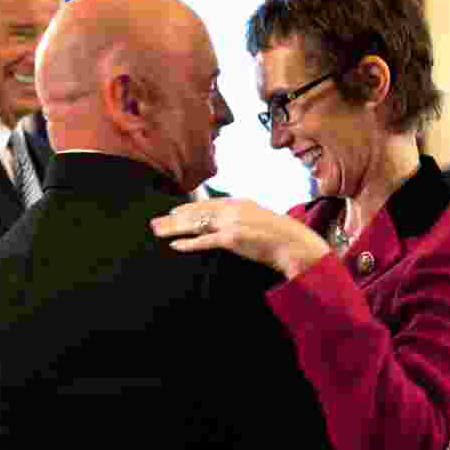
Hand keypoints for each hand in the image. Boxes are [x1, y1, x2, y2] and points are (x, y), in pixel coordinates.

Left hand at [150, 198, 330, 279]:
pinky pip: (205, 241)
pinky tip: (175, 246)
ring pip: (196, 224)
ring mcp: (232, 223)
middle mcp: (233, 209)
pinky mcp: (233, 239)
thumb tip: (231, 227)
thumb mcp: (260, 220)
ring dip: (174, 228)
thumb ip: (244, 219)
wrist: (295, 243)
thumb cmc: (280, 236)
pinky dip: (189, 243)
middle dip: (173, 218)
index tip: (173, 212)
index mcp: (239, 203)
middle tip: (154, 223)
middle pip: (196, 212)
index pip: (208, 204)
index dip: (188, 208)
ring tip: (157, 232)